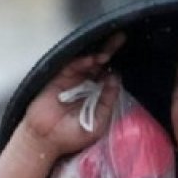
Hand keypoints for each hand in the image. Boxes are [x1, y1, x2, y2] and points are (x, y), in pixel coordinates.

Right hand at [22, 32, 126, 158]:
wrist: (46, 141)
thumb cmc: (72, 136)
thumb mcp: (98, 123)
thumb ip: (107, 102)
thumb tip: (116, 79)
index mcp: (97, 94)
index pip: (109, 75)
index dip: (118, 65)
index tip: (131, 54)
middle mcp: (86, 84)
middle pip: (100, 63)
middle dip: (110, 50)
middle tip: (121, 37)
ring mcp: (72, 80)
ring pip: (87, 62)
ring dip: (98, 55)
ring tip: (107, 53)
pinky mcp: (58, 78)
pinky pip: (72, 66)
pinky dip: (82, 61)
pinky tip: (92, 59)